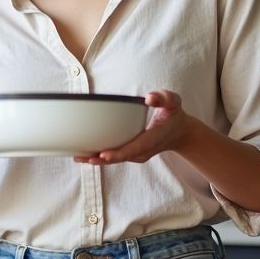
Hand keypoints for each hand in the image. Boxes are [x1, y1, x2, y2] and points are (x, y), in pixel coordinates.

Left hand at [74, 90, 195, 164]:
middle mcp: (143, 150)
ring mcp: (138, 154)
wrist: (180, 133)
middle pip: (121, 157)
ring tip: (78, 158)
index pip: (133, 148)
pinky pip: (116, 156)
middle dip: (101, 159)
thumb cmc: (174, 115)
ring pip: (117, 159)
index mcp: (152, 139)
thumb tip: (149, 98)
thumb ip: (163, 98)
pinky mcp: (133, 154)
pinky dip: (101, 157)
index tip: (103, 155)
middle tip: (83, 158)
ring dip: (98, 160)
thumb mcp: (173, 102)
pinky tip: (85, 155)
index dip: (118, 153)